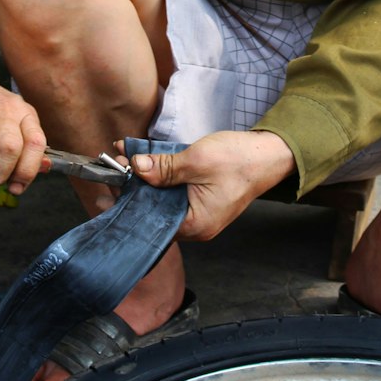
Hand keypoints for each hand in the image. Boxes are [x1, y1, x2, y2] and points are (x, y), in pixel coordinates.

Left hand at [124, 130, 295, 241]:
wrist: (270, 154)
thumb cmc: (240, 160)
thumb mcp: (197, 160)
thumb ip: (164, 168)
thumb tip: (135, 168)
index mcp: (195, 225)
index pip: (151, 221)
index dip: (129, 201)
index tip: (110, 185)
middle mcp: (195, 225)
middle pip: (154, 211)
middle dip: (133, 189)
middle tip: (114, 168)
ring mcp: (199, 213)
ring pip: (163, 200)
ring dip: (145, 180)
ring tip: (125, 160)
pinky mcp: (201, 200)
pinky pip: (174, 192)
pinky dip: (160, 177)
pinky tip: (146, 161)